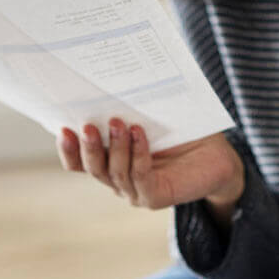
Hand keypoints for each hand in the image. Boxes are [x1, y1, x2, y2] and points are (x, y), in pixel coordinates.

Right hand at [56, 120, 244, 220]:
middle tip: (88, 125)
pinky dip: (138, 155)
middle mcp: (118, 179)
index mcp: (109, 161)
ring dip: (115, 147)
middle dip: (88, 147)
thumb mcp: (146, 116)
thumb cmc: (179, 131)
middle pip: (93, 168)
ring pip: (115, 173)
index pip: (78, 162)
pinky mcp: (155, 197)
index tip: (63, 128)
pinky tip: (140, 134)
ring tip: (119, 123)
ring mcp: (135, 191)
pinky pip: (140, 178)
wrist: (215, 153)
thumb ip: (124, 110)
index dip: (68, 149)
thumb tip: (105, 82)